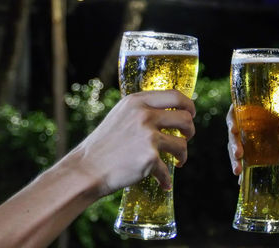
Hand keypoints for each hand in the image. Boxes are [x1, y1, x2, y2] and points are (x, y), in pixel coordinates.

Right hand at [71, 90, 195, 196]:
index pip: (174, 95)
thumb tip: (168, 114)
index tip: (191, 114)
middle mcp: (144, 115)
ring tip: (178, 161)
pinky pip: (167, 170)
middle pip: (185, 118)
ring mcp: (147, 136)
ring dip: (183, 155)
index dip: (188, 105)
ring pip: (182, 144)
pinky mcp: (149, 158)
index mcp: (136, 102)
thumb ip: (140, 111)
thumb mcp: (120, 116)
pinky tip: (162, 182)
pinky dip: (165, 179)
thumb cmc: (103, 145)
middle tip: (186, 138)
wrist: (87, 169)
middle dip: (190, 130)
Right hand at [226, 104, 278, 176]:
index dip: (232, 117)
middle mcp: (248, 128)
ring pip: (233, 147)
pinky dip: (239, 170)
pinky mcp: (248, 157)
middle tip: (238, 154)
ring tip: (238, 171)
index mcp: (259, 115)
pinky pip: (239, 162)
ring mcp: (246, 143)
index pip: (239, 110)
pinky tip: (240, 180)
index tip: (233, 128)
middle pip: (233, 131)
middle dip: (234, 143)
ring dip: (233, 159)